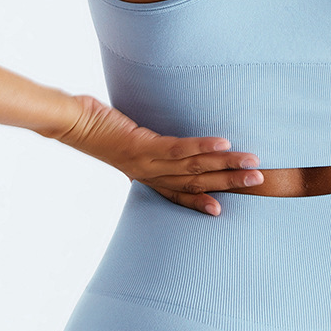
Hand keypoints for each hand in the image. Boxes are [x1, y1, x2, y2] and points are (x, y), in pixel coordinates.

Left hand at [52, 94, 263, 214]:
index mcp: (145, 174)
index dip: (200, 200)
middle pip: (195, 181)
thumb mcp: (124, 141)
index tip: (222, 208)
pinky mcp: (143, 144)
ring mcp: (147, 160)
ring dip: (226, 165)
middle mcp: (149, 172)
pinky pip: (179, 148)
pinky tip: (224, 143)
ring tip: (252, 165)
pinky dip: (203, 146)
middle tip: (259, 183)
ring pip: (194, 166)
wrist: (71, 122)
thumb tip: (159, 136)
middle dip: (229, 183)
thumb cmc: (95, 127)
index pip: (178, 192)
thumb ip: (144, 143)